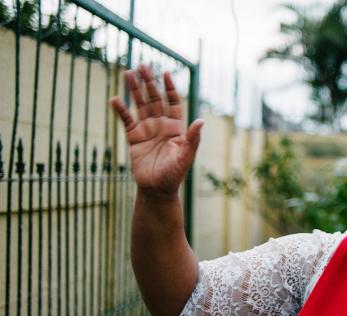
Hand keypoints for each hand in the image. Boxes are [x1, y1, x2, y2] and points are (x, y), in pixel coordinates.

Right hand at [110, 64, 202, 196]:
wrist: (157, 189)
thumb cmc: (175, 174)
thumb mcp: (186, 156)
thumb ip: (192, 138)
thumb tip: (201, 121)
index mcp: (176, 127)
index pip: (173, 102)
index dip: (170, 88)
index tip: (166, 72)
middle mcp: (161, 125)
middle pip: (155, 99)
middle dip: (149, 82)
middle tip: (143, 65)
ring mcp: (147, 130)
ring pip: (140, 105)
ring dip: (135, 90)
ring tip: (128, 73)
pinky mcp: (134, 138)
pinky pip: (126, 120)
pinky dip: (121, 110)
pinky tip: (115, 99)